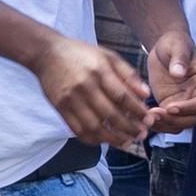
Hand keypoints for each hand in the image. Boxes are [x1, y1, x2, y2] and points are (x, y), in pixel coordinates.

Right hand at [33, 33, 153, 151]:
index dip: (137, 111)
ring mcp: (71, 98)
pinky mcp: (60, 108)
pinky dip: (93, 139)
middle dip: (129, 128)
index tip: (148, 120)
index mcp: (99, 70)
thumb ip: (128, 74)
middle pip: (110, 114)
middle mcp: (85, 85)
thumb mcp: (108, 56)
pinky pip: (78, 130)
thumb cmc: (81, 53)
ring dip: (113, 139)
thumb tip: (146, 94)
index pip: (122, 96)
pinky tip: (104, 140)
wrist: (47, 53)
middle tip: (141, 135)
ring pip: (94, 126)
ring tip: (126, 142)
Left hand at [140, 31, 195, 135]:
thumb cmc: (175, 43)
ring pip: (178, 125)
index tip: (170, 107)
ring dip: (164, 125)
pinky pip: (165, 121)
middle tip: (155, 114)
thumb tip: (178, 73)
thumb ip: (179, 58)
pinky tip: (143, 115)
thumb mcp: (177, 45)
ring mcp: (181, 103)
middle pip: (191, 119)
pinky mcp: (168, 105)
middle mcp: (194, 96)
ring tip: (147, 117)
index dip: (188, 108)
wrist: (165, 47)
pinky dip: (156, 123)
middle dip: (174, 120)